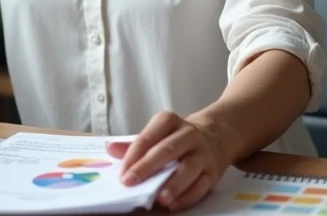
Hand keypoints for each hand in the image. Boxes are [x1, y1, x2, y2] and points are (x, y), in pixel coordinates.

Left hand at [107, 111, 229, 211]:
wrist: (216, 135)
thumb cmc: (176, 138)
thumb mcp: (156, 134)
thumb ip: (133, 144)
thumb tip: (110, 149)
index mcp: (169, 121)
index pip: (148, 137)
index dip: (134, 155)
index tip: (122, 173)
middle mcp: (188, 134)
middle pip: (168, 150)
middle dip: (147, 167)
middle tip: (130, 182)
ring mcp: (203, 153)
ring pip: (188, 168)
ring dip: (173, 184)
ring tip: (159, 199)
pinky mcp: (213, 172)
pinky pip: (201, 186)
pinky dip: (187, 196)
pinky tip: (174, 204)